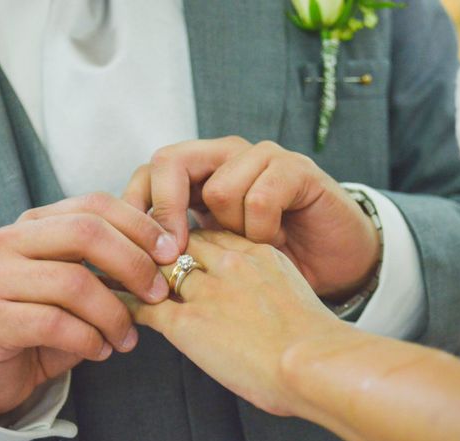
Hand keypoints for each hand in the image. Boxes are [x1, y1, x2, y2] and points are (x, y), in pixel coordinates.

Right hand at [0, 192, 179, 416]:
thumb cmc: (50, 318)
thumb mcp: (84, 281)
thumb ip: (114, 261)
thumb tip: (170, 250)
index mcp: (38, 222)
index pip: (96, 204)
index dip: (140, 225)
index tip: (172, 253)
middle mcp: (11, 240)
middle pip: (86, 232)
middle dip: (134, 263)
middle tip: (160, 294)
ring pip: (74, 282)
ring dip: (115, 314)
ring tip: (129, 338)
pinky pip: (55, 324)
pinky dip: (90, 340)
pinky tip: (102, 351)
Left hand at [123, 137, 380, 298]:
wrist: (334, 264)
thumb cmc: (268, 265)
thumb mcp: (214, 256)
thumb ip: (177, 248)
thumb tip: (125, 264)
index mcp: (201, 174)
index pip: (149, 173)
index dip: (136, 209)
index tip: (136, 253)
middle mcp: (227, 156)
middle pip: (170, 162)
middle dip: (168, 212)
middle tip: (176, 253)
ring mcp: (262, 157)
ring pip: (218, 188)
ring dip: (232, 231)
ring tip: (251, 246)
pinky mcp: (295, 168)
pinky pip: (260, 199)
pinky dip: (264, 231)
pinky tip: (277, 242)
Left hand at [123, 230, 349, 416]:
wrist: (314, 363)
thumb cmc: (316, 342)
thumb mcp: (298, 295)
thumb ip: (273, 287)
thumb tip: (259, 302)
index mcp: (258, 255)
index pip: (212, 234)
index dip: (191, 240)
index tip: (179, 247)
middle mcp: (229, 264)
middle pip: (181, 243)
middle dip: (160, 248)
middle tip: (140, 254)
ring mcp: (206, 291)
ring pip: (157, 267)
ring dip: (136, 271)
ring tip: (115, 272)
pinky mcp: (187, 322)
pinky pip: (145, 306)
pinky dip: (126, 304)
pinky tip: (113, 304)